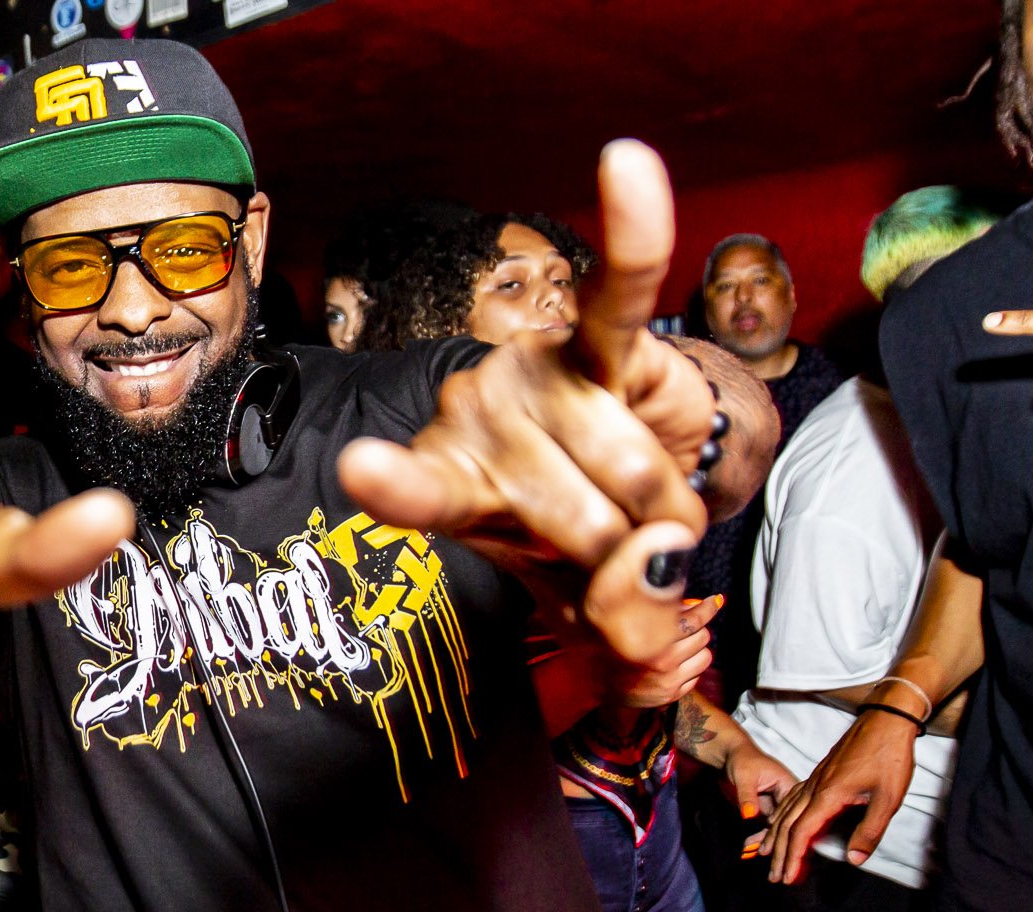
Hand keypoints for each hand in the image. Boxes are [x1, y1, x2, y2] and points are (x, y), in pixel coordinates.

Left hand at [339, 141, 710, 664]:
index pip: (419, 493)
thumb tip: (657, 591)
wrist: (632, 490)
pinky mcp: (600, 337)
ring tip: (653, 514)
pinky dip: (638, 233)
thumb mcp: (592, 610)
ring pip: (630, 473)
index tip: (363, 467)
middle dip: (632, 565)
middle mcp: (475, 421)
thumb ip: (620, 626)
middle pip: (578, 522)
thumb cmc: (585, 546)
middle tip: (634, 568)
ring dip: (669, 512)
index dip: (397, 485)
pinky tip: (628, 165)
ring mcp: (532, 372)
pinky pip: (628, 290)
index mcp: (451, 489)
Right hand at [613, 594, 719, 708]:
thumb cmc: (611, 645)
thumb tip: (693, 603)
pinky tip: (675, 664)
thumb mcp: (627, 620)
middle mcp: (662, 661)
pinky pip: (696, 676)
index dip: (707, 607)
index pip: (693, 620)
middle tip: (686, 626)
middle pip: (703, 636)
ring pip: (705, 656)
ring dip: (697, 649)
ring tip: (681, 646)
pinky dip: (690, 668)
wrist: (592, 682)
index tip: (714, 601)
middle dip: (696, 628)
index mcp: (650, 639)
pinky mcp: (670, 695)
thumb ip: (659, 611)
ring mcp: (668, 680)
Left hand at [725, 742, 796, 850]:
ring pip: (775, 829)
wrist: (731, 756)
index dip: (783, 830)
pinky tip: (748, 848)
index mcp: (789, 786)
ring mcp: (777, 806)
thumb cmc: (741, 760)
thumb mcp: (744, 776)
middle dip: (773, 841)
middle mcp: (787, 798)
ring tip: (748, 850)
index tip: (772, 844)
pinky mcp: (767, 811)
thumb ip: (747, 796)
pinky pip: (765, 828)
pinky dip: (757, 838)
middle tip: (760, 852)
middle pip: (785, 824)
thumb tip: (750, 815)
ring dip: (763, 842)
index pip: (791, 812)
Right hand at [760, 708, 918, 883]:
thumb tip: (854, 859)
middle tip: (776, 876)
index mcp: (828, 794)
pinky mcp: (820, 773)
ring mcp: (815, 778)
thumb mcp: (888, 798)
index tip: (788, 877)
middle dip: (780, 853)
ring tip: (770, 854)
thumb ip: (870, 830)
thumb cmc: (889, 756)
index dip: (794, 857)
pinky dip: (784, 816)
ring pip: (786, 810)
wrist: (886, 720)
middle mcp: (815, 787)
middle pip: (787, 824)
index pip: (802, 832)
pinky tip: (783, 822)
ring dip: (777, 835)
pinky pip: (793, 798)